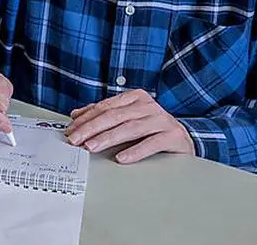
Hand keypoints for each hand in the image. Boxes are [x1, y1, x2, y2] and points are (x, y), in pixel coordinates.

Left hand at [65, 89, 193, 162]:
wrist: (184, 140)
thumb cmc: (152, 130)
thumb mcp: (127, 119)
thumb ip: (104, 116)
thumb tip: (76, 115)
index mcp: (134, 98)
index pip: (105, 107)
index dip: (86, 118)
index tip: (71, 130)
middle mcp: (148, 106)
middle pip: (114, 116)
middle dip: (91, 128)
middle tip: (76, 139)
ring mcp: (161, 120)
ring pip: (130, 128)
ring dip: (108, 138)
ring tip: (92, 147)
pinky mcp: (173, 136)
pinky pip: (152, 143)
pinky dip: (135, 151)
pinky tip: (122, 158)